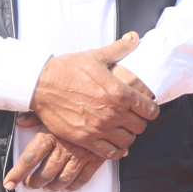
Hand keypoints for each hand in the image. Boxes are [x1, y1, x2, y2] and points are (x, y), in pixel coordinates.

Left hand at [4, 113, 104, 191]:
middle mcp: (64, 147)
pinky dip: (72, 186)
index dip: (17, 173)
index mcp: (50, 135)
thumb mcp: (53, 105)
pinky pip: (82, 178)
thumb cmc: (77, 102)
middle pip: (44, 173)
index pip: (29, 158)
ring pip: (62, 179)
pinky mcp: (95, 158)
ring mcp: (80, 155)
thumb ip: (35, 116)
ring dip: (52, 186)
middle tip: (29, 185)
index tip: (9, 182)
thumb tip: (20, 120)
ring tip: (46, 188)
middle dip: (34, 183)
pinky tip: (66, 187)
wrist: (107, 103)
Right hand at [28, 33, 158, 159]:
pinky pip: (109, 153)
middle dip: (139, 122)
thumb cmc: (68, 68)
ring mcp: (99, 127)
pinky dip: (115, 151)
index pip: (149, 109)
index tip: (146, 108)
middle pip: (140, 127)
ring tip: (122, 130)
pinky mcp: (85, 139)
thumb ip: (119, 49)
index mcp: (119, 91)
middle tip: (132, 118)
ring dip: (127, 136)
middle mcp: (112, 112)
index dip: (150, 109)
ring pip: (127, 141)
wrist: (42, 83)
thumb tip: (132, 38)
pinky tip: (115, 146)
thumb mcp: (96, 56)